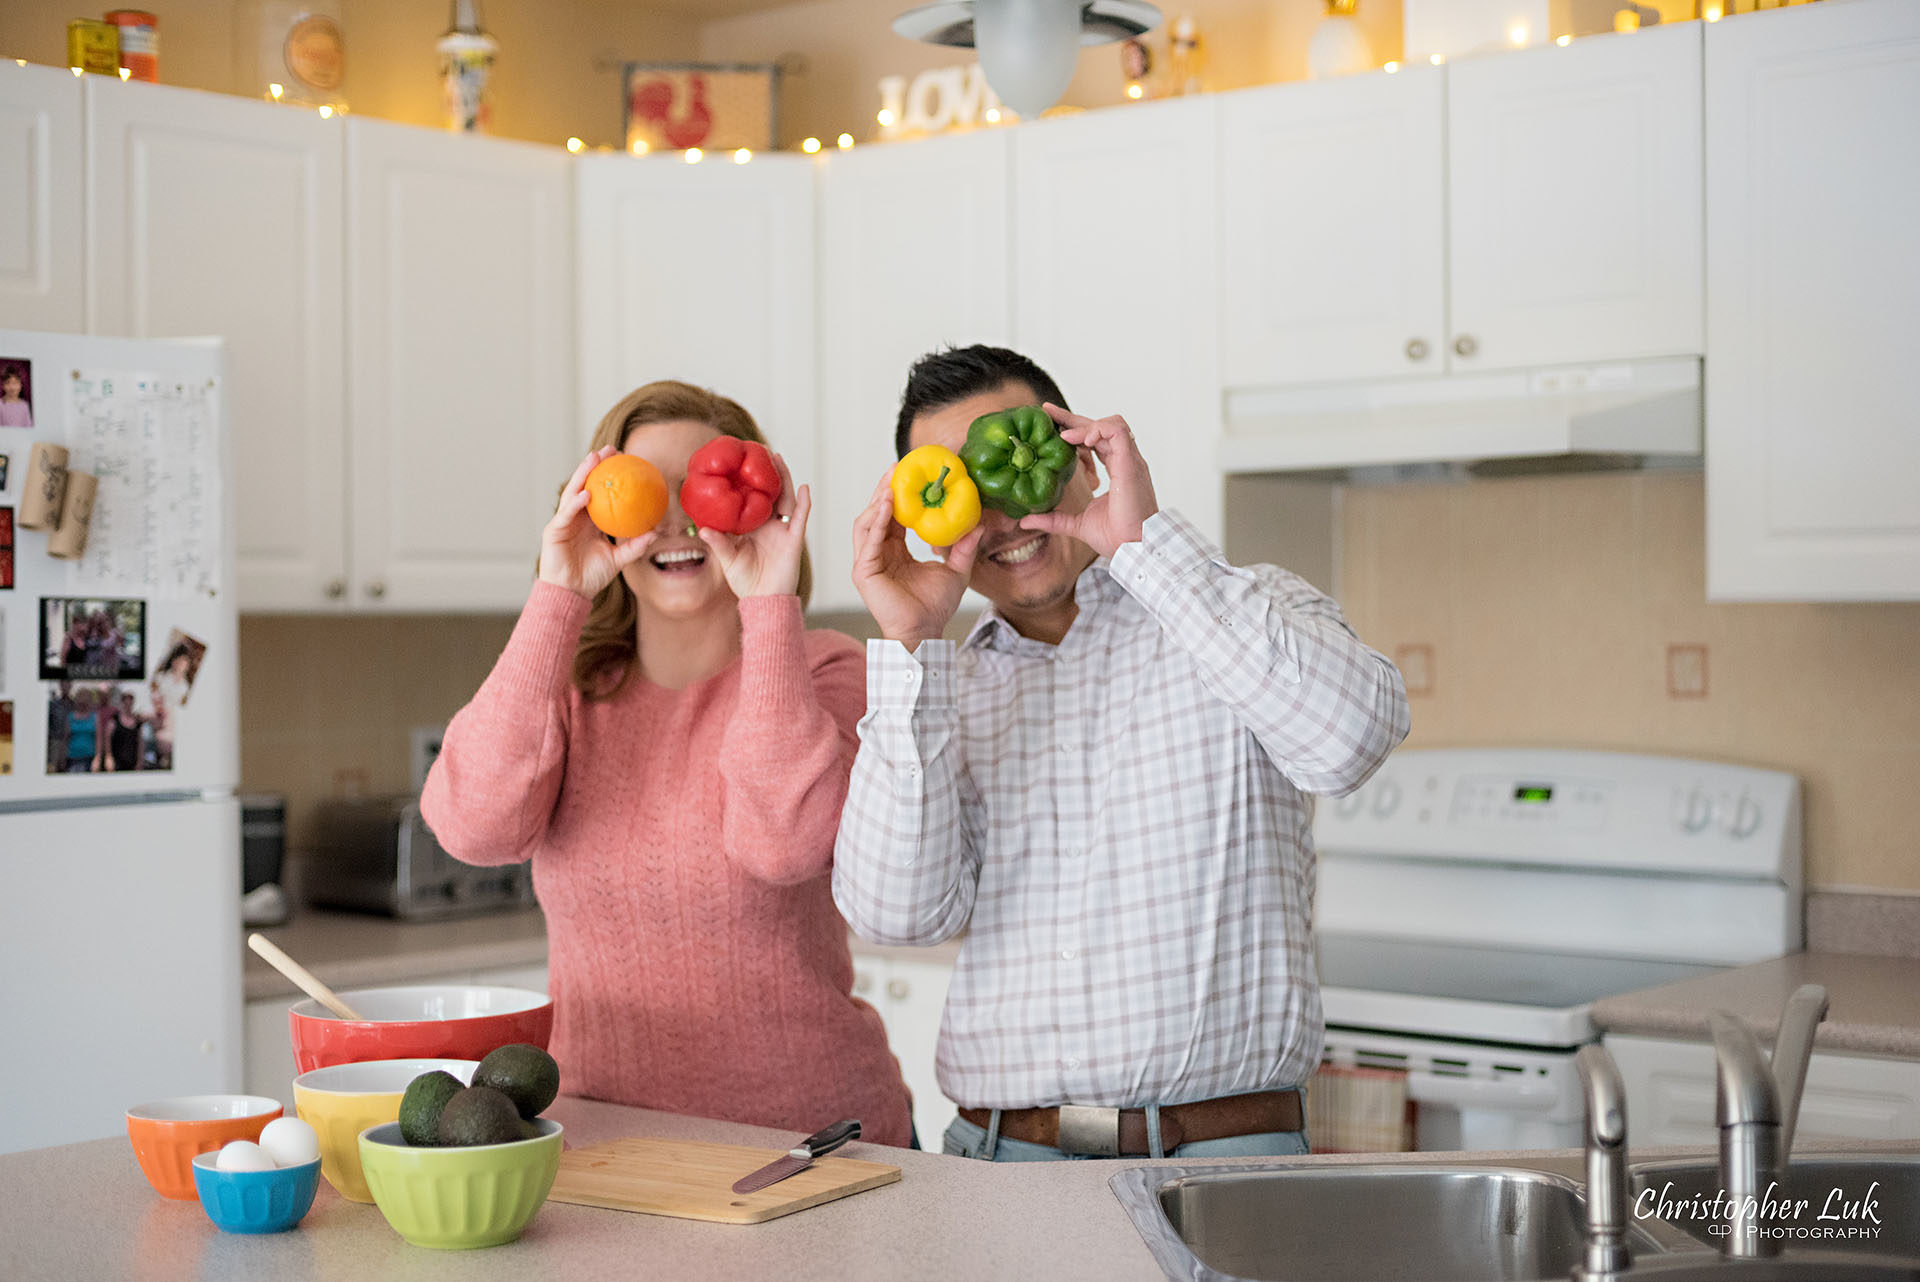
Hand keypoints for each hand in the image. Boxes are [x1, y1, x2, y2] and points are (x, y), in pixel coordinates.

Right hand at [539, 446, 656, 599]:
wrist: (571, 593)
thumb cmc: (592, 577)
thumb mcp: (618, 559)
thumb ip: (634, 546)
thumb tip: (655, 532)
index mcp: (591, 520)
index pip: (601, 492)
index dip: (610, 475)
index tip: (626, 459)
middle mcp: (577, 516)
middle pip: (586, 484)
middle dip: (595, 465)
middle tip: (610, 449)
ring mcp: (564, 521)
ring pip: (573, 492)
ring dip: (583, 474)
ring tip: (594, 458)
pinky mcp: (554, 530)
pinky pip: (566, 513)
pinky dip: (575, 503)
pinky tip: (586, 494)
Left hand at [699, 451, 810, 597]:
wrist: (764, 601)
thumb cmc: (745, 581)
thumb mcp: (727, 559)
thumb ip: (718, 543)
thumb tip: (702, 528)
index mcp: (752, 526)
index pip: (750, 498)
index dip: (746, 481)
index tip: (738, 462)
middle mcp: (768, 525)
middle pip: (770, 492)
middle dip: (767, 472)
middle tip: (760, 450)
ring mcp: (782, 530)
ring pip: (785, 499)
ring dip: (783, 479)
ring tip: (778, 459)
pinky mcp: (793, 539)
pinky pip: (801, 518)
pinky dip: (804, 503)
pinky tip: (804, 487)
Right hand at [851, 470, 982, 649]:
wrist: (925, 631)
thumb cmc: (935, 606)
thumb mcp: (955, 570)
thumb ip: (964, 547)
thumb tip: (979, 524)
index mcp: (894, 551)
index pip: (893, 517)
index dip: (899, 495)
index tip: (910, 473)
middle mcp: (877, 554)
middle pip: (876, 514)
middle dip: (885, 489)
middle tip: (897, 467)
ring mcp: (867, 562)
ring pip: (866, 522)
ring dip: (877, 501)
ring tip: (891, 483)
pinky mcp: (863, 571)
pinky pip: (868, 540)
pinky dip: (877, 520)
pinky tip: (887, 504)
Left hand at [1019, 403, 1158, 558]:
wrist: (1135, 549)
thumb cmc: (1115, 538)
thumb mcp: (1076, 524)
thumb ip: (1054, 519)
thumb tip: (1026, 520)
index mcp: (1117, 470)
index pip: (1096, 440)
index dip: (1074, 430)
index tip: (1051, 424)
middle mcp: (1125, 461)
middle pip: (1100, 427)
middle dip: (1072, 418)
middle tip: (1047, 412)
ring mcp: (1130, 460)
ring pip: (1111, 424)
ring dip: (1086, 425)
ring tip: (1064, 436)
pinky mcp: (1131, 463)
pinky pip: (1117, 433)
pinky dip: (1099, 430)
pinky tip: (1083, 440)